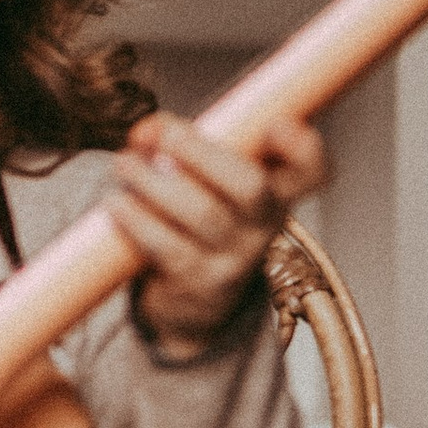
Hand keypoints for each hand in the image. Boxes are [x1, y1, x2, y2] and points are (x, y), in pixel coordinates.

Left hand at [113, 109, 328, 353]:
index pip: (311, 168)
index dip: (300, 145)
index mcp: (277, 191)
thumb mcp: (200, 178)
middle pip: (251, 187)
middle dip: (205, 155)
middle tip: (167, 137)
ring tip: (125, 165)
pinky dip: (137, 219)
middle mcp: (264, 226)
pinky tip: (116, 203)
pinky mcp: (199, 282)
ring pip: (202, 214)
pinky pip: (168, 246)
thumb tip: (146, 131)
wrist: (192, 302)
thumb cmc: (197, 220)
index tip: (274, 124)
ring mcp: (235, 258)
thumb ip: (175, 142)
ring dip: (155, 183)